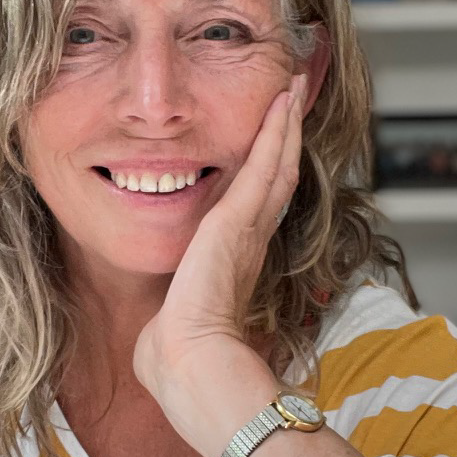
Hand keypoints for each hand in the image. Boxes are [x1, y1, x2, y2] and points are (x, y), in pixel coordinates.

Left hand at [133, 72, 308, 433]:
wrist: (189, 367)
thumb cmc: (178, 363)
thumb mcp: (172, 331)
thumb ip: (172, 320)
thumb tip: (162, 335)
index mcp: (232, 266)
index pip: (254, 209)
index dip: (266, 176)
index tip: (271, 150)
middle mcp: (247, 243)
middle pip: (273, 179)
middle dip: (283, 140)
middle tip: (293, 100)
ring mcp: (248, 230)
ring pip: (275, 165)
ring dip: (285, 125)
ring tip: (294, 89)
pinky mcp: (238, 220)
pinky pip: (264, 165)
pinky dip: (276, 132)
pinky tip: (283, 102)